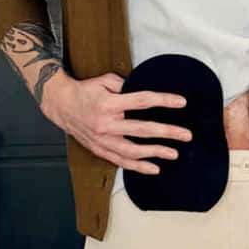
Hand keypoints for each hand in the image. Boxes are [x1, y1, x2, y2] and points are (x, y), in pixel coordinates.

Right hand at [44, 70, 193, 174]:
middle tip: (186, 135)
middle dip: (167, 133)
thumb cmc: (86, 91)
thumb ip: (127, 86)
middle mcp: (106, 124)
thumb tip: (147, 94)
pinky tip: (154, 168)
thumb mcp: (105, 80)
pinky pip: (121, 161)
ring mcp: (102, 140)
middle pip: (142, 130)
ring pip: (133, 151)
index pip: (142, 101)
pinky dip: (138, 167)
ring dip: (155, 153)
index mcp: (109, 103)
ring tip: (174, 153)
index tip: (181, 102)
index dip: (164, 101)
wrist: (62, 105)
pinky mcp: (99, 149)